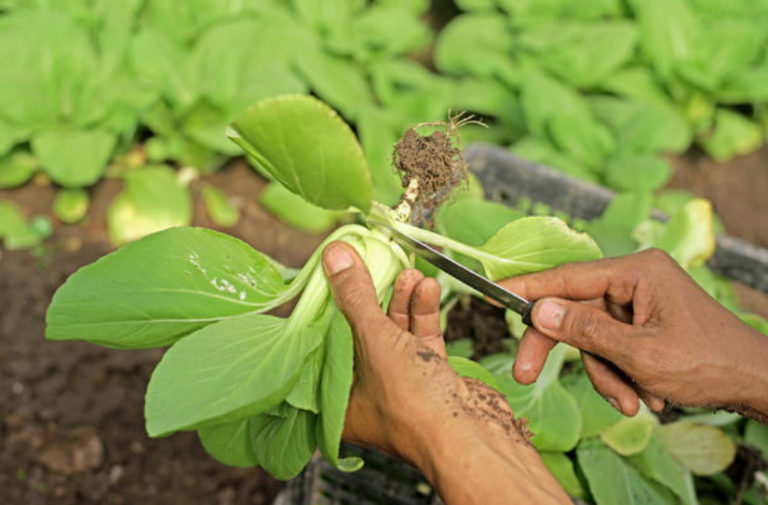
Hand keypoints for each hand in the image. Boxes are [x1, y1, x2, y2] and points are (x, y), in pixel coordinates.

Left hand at [322, 241, 569, 504]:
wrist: (471, 436)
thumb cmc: (412, 404)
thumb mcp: (375, 340)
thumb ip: (355, 295)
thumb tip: (334, 255)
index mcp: (336, 398)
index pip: (326, 341)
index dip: (332, 305)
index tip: (338, 272)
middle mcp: (365, 394)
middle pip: (362, 333)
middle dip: (375, 296)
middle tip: (380, 265)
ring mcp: (400, 386)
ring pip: (395, 333)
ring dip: (404, 300)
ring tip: (410, 273)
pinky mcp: (430, 379)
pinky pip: (421, 340)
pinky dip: (424, 314)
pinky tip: (428, 289)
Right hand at [500, 248, 767, 421]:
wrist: (756, 383)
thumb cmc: (707, 363)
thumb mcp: (640, 353)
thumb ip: (585, 330)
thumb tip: (539, 310)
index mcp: (636, 272)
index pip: (567, 276)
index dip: (527, 287)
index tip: (492, 291)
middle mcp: (635, 280)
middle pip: (575, 310)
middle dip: (563, 348)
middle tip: (526, 373)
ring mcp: (639, 301)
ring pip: (592, 335)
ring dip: (606, 372)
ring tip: (635, 399)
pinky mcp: (643, 322)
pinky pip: (612, 346)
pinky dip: (621, 373)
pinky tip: (647, 394)